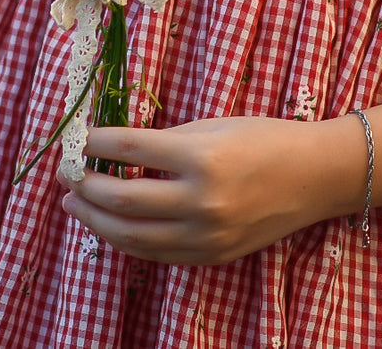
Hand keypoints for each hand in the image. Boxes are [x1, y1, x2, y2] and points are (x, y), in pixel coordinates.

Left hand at [57, 116, 357, 264]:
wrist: (315, 176)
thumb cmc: (264, 139)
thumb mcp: (213, 126)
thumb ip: (165, 142)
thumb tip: (113, 150)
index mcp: (202, 157)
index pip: (129, 150)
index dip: (94, 144)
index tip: (76, 139)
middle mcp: (202, 200)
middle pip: (122, 200)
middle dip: (84, 186)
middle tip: (66, 174)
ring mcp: (207, 234)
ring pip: (132, 236)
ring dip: (95, 219)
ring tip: (75, 203)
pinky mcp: (212, 255)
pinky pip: (156, 253)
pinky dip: (127, 239)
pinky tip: (111, 224)